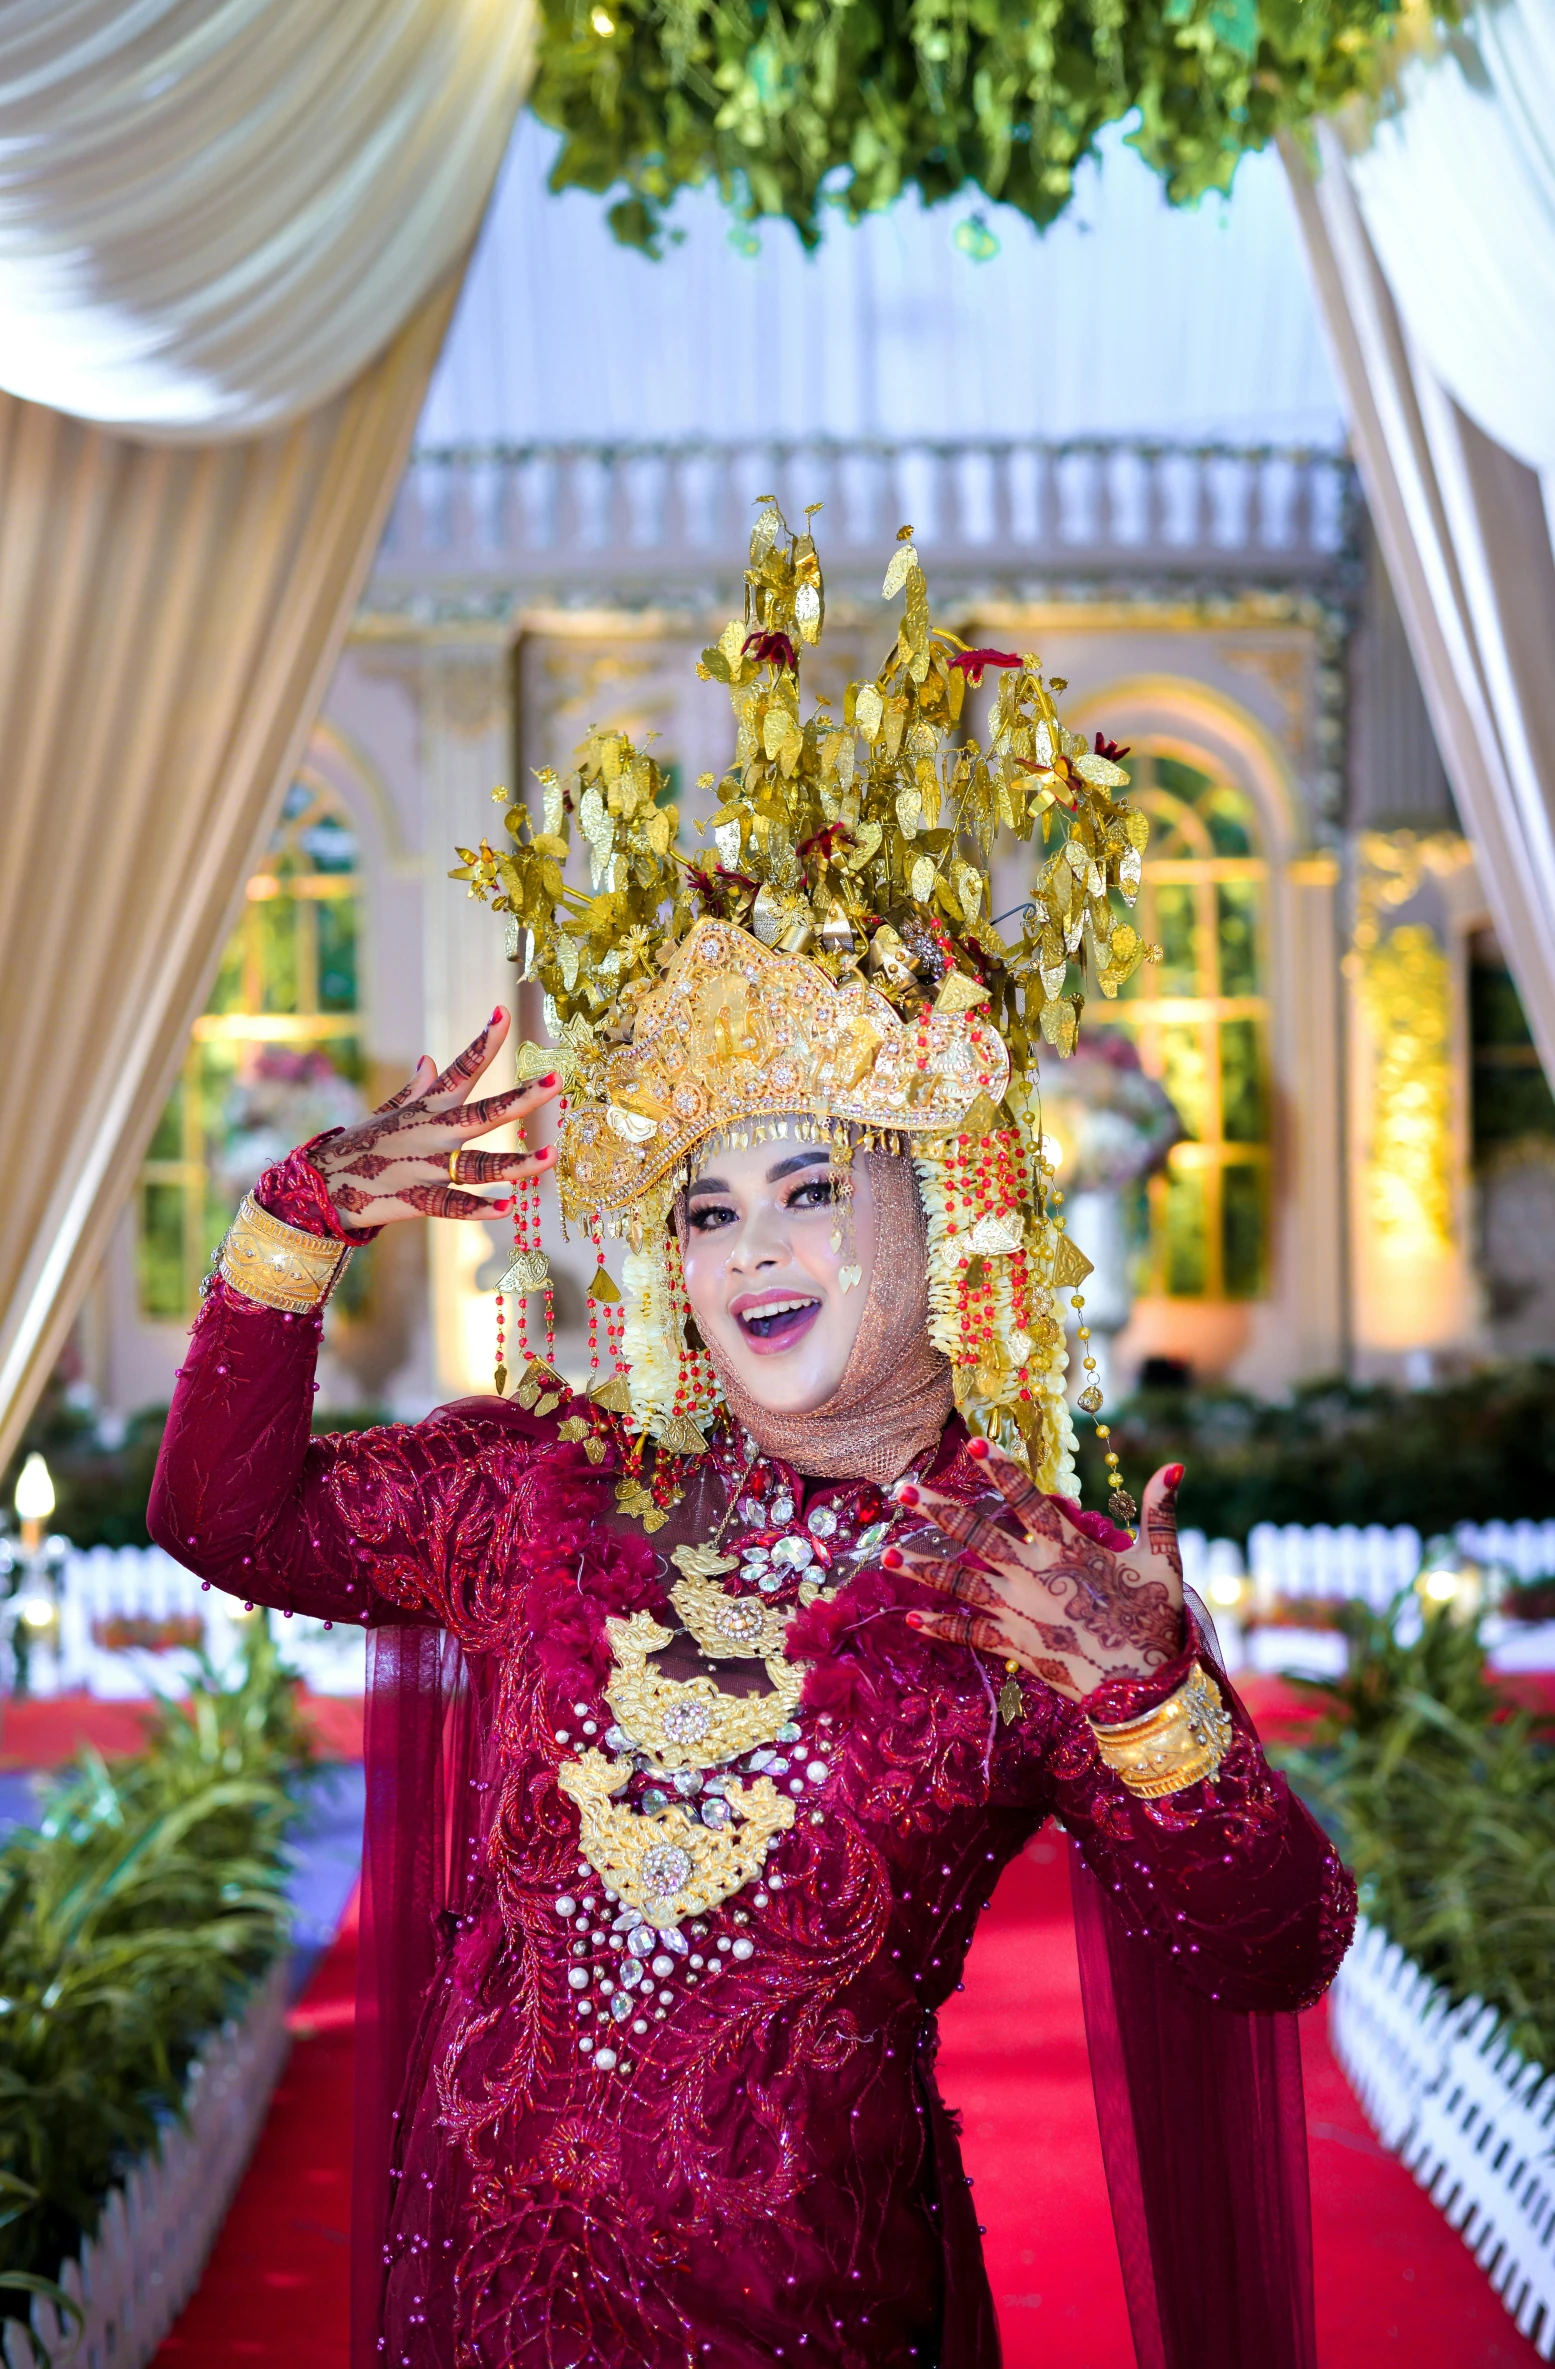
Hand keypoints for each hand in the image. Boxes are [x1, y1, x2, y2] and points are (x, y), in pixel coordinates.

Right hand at [309, 1008, 559, 1230]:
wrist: (320, 1186)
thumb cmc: (359, 1148)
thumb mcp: (387, 1114)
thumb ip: (415, 1090)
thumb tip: (431, 1059)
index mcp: (428, 1109)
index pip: (461, 1069)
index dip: (483, 1041)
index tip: (503, 1011)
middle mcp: (433, 1134)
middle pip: (486, 1113)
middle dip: (522, 1098)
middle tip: (557, 1081)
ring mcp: (426, 1167)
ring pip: (480, 1165)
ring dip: (517, 1164)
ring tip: (551, 1156)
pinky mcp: (417, 1200)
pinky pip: (451, 1206)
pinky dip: (477, 1209)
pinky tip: (505, 1208)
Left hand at [885, 1445, 1186, 1700]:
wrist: (1143, 1690)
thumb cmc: (1156, 1622)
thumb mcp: (1163, 1563)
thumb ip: (1159, 1513)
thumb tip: (1174, 1467)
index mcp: (1069, 1549)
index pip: (1028, 1500)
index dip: (1001, 1471)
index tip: (973, 1445)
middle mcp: (1035, 1575)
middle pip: (978, 1535)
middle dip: (938, 1511)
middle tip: (904, 1491)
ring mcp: (1019, 1611)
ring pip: (961, 1582)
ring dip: (921, 1568)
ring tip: (885, 1554)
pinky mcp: (1014, 1644)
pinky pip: (971, 1633)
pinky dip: (941, 1626)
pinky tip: (912, 1618)